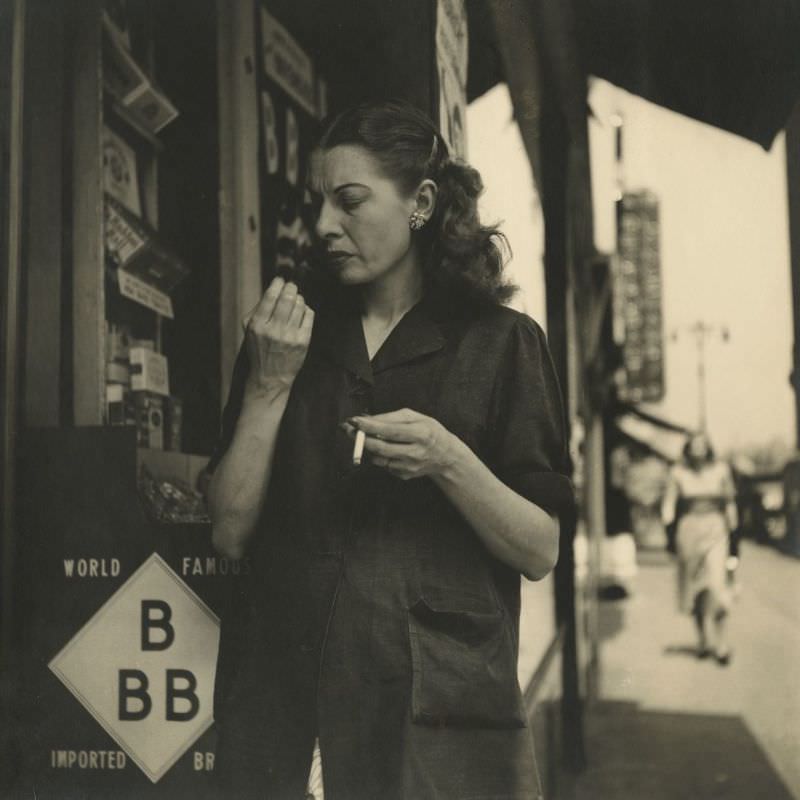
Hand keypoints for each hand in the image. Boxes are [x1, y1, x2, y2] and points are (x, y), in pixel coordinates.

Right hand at [242, 277, 313, 397]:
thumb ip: (259, 309)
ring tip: (296, 300)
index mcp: (257, 325)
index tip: (281, 280)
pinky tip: (302, 312)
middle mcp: (274, 329)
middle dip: (291, 287)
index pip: (270, 296)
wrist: (270, 378)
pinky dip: (306, 310)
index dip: (277, 283)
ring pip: (300, 305)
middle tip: (292, 285)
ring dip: (299, 298)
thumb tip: (274, 289)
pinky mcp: (303, 341)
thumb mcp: (250, 330)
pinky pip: (309, 315)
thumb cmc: (259, 350)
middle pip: (287, 298)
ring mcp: (290, 336)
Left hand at [344, 408, 463, 480]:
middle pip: (381, 447)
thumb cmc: (428, 431)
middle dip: (361, 438)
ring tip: (365, 436)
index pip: (391, 430)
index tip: (354, 420)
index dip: (370, 426)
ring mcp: (409, 466)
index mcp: (421, 434)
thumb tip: (368, 419)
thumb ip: (392, 417)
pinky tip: (385, 448)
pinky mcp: (404, 475)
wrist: (446, 456)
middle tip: (348, 429)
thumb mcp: (416, 417)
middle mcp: (416, 452)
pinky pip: (384, 464)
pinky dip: (379, 456)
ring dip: (368, 447)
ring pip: (379, 458)